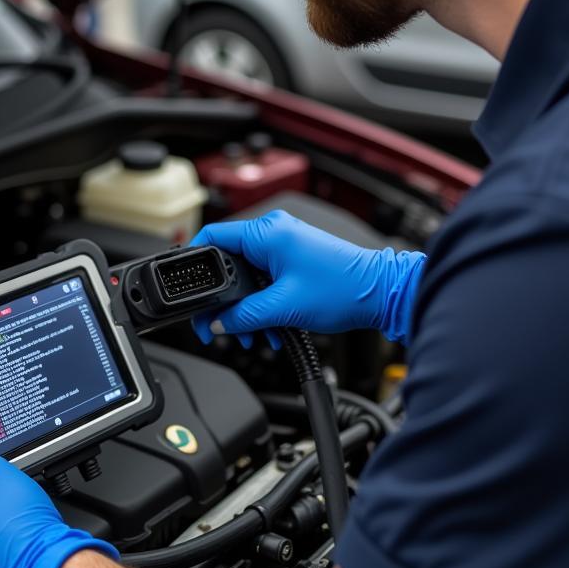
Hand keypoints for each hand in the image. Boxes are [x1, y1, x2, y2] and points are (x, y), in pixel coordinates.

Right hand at [190, 210, 424, 345]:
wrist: (381, 293)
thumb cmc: (342, 289)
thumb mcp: (282, 308)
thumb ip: (242, 316)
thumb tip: (218, 323)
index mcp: (266, 233)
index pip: (213, 236)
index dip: (194, 261)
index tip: (187, 286)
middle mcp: (273, 232)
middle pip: (229, 262)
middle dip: (223, 299)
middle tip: (216, 326)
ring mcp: (286, 244)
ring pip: (248, 275)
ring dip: (245, 307)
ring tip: (248, 335)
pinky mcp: (295, 257)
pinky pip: (265, 278)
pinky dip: (262, 303)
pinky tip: (267, 330)